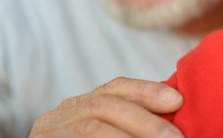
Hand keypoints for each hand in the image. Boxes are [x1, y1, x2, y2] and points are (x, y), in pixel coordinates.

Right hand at [29, 77, 183, 137]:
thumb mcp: (112, 135)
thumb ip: (133, 129)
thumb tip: (174, 124)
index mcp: (77, 109)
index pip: (113, 88)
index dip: (146, 90)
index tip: (178, 100)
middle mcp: (57, 118)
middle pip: (105, 105)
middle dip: (146, 120)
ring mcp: (44, 137)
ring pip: (92, 129)